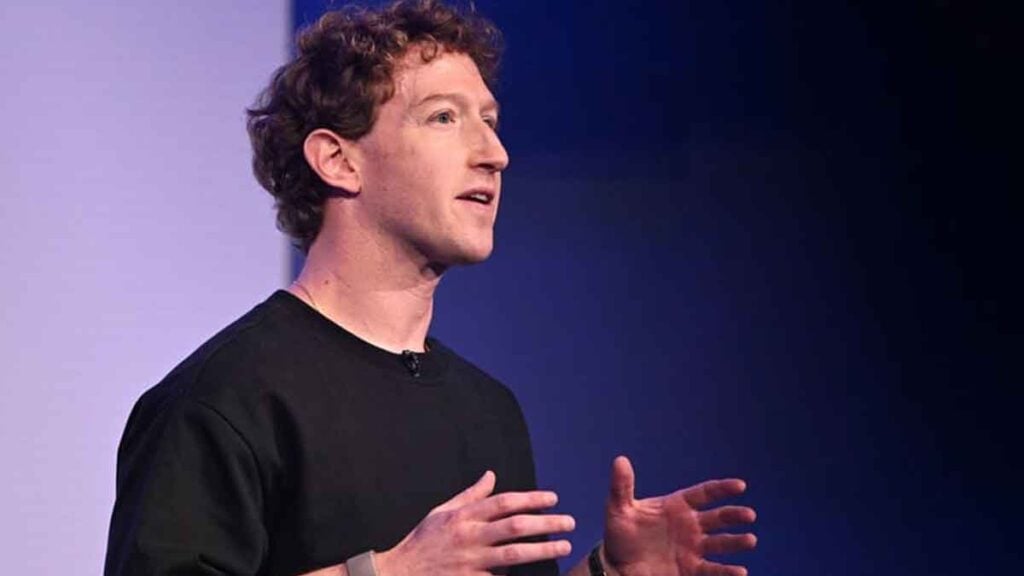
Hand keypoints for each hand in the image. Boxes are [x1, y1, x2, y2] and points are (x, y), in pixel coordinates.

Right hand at [374, 471, 574, 575]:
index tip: (553, 499)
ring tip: (564, 546)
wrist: (399, 573)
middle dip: (545, 523)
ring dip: (542, 549)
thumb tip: (491, 475)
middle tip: (570, 522)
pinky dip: (516, 574)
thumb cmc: (423, 541)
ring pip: (513, 554)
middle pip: (515, 526)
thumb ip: (470, 495)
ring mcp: (470, 562)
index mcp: (463, 516)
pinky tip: (537, 572)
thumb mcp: (442, 512)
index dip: (530, 499)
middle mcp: (469, 536)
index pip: (503, 502)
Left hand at [602, 456, 756, 575]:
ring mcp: (692, 548)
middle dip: (734, 515)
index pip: (704, 493)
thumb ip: (621, 486)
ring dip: (736, 541)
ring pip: (720, 543)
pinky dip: (726, 571)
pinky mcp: (690, 569)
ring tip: (750, 540)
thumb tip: (620, 460)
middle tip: (749, 515)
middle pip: (718, 517)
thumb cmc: (619, 534)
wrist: (616, 565)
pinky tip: (740, 571)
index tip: (740, 486)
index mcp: (676, 506)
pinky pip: (712, 569)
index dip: (722, 489)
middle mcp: (689, 525)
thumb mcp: (618, 509)